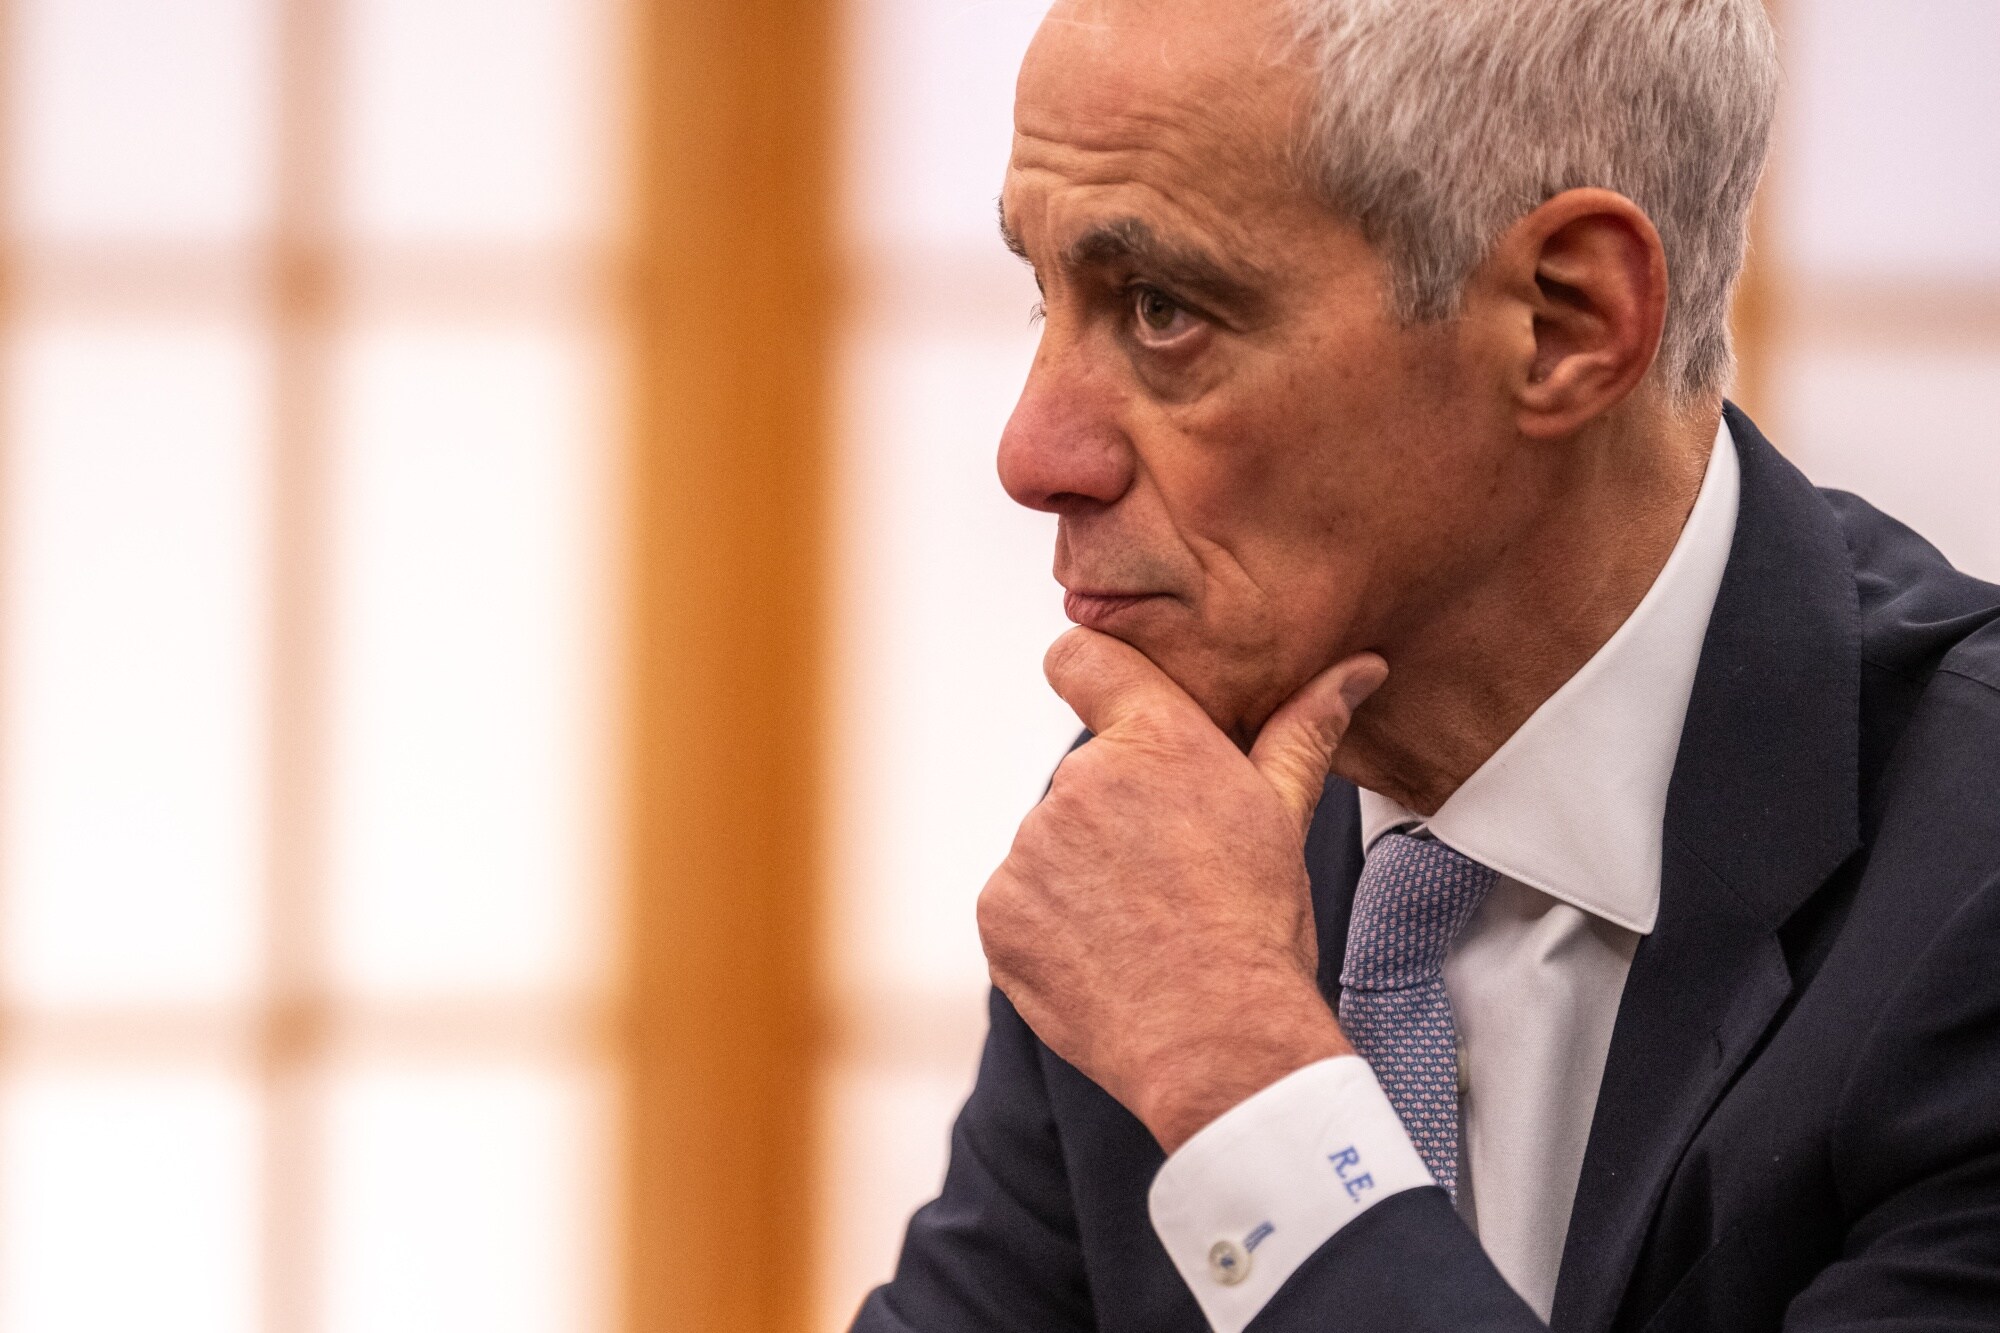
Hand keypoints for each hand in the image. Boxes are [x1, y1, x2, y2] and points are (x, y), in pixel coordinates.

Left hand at [977, 626, 1387, 1152]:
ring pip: (1052, 845)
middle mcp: (1080, 780)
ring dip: (1084, 876)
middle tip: (1169, 875)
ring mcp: (1030, 848)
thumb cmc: (1260, 928)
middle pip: (1086, 777)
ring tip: (1141, 927)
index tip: (1102, 698)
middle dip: (1118, 814)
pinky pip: (1020, 903)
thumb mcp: (1285, 818)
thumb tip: (1358, 668)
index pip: (1080, 657)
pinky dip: (1051, 927)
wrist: (1219, 1043)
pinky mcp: (999, 911)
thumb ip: (1304, 730)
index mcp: (1154, 741)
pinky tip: (1104, 959)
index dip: (1089, 673)